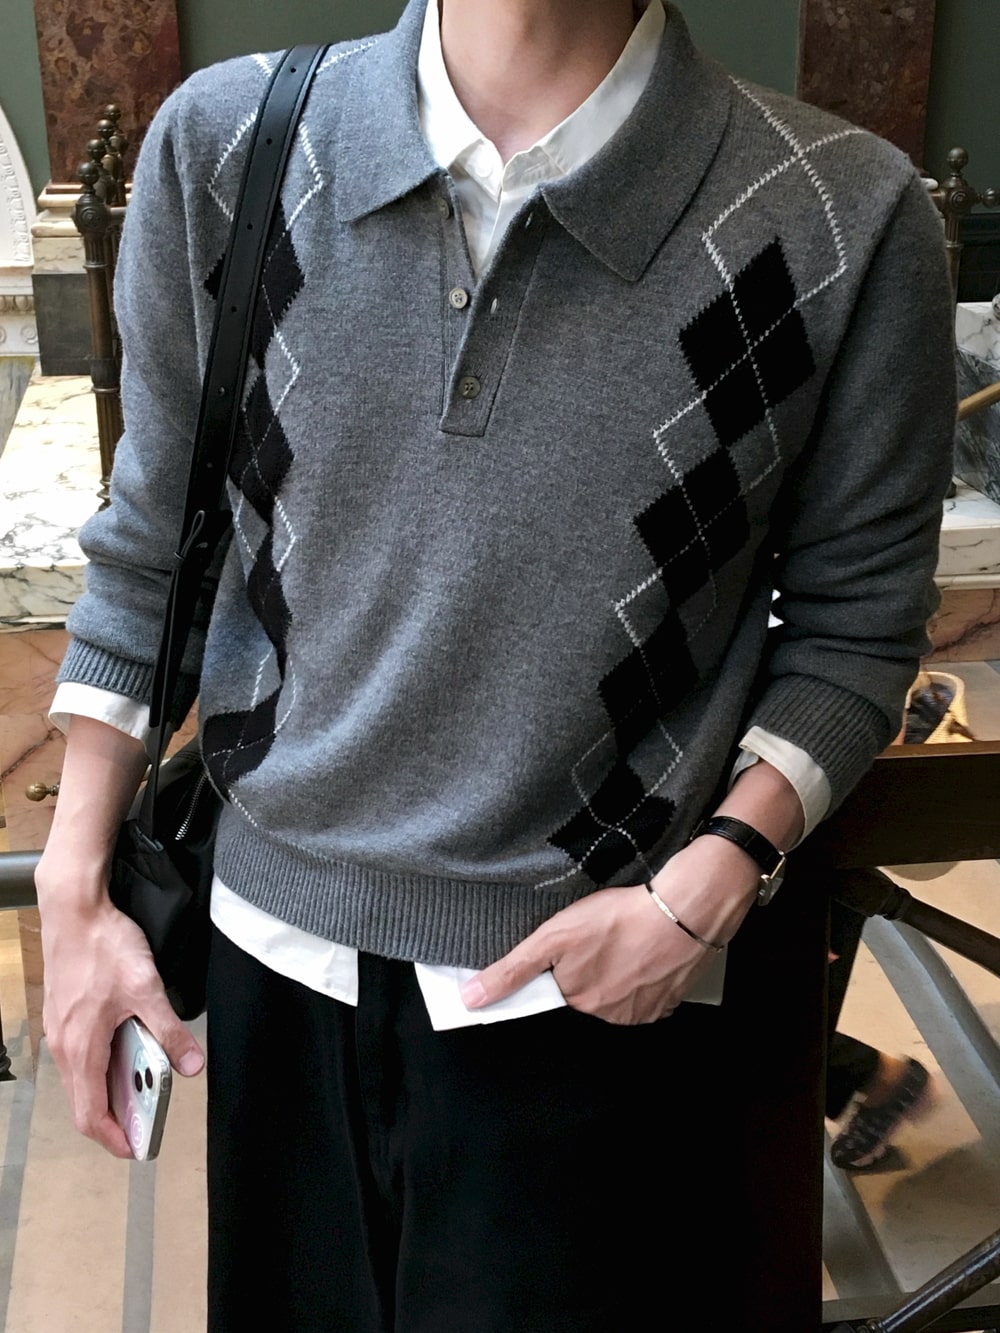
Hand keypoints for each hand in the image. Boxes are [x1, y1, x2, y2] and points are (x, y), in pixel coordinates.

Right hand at [38, 860, 204, 1157]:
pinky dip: (101, 1067)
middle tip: (144, 1125)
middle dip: (114, 1119)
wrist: (74, 910)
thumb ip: (170, 1030)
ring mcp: (60, 1030)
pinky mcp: (63, 1015)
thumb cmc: (103, 947)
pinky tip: (125, 1051)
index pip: (91, 1115)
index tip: (136, 1148)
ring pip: (81, 1079)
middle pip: (84, 1102)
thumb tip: (191, 1064)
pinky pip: (79, 1056)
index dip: (114, 1138)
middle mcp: (64, 1046)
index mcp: (81, 1049)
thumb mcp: (147, 989)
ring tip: (141, 1090)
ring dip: (108, 1091)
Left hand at [461, 837, 759, 1024]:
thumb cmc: (617, 919)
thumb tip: (472, 1000)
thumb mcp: (553, 938)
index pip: (562, 987)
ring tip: (627, 937)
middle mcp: (613, 1015)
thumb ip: (512, 970)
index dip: (568, 964)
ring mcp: (646, 1010)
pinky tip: (648, 948)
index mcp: (582, 1001)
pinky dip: (647, 972)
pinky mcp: (672, 999)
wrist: (682, 912)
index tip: (581, 943)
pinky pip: (651, 989)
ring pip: (622, 989)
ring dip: (622, 968)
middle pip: (591, 989)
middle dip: (593, 964)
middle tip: (603, 932)